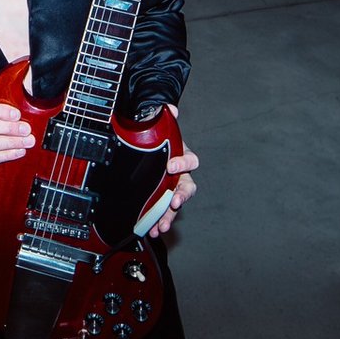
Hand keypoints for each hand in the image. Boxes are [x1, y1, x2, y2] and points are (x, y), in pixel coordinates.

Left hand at [147, 108, 197, 237]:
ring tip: (161, 226)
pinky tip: (152, 230)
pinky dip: (158, 222)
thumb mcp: (159, 127)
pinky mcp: (161, 200)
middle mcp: (180, 176)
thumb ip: (165, 118)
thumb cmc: (157, 139)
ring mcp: (171, 189)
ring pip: (175, 205)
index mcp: (183, 157)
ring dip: (169, 216)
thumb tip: (170, 108)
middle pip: (187, 188)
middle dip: (182, 196)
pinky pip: (163, 213)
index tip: (172, 165)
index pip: (190, 161)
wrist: (149, 148)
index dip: (183, 163)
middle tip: (175, 202)